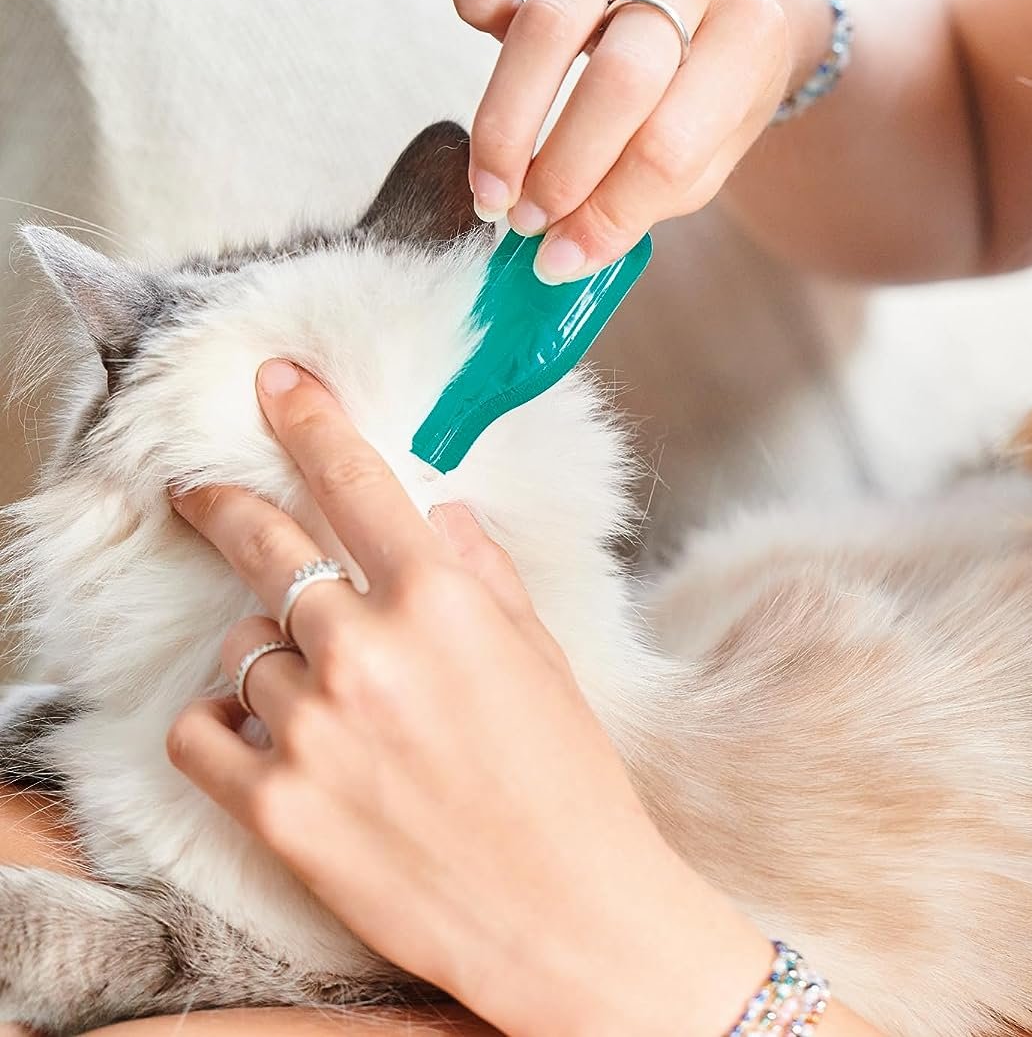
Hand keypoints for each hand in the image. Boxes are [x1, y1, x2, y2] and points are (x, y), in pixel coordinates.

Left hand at [166, 359, 768, 1036]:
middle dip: (225, 507)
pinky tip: (265, 733)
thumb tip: (444, 518)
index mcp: (441, 600)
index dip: (309, 421)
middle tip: (199, 495)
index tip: (277, 382)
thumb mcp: (541, 656)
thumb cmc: (567, 778)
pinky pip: (203, 729)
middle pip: (266, 548)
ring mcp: (313, 728)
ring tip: (320, 693)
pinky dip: (222, 721)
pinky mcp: (275, 806)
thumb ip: (484, 575)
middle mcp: (368, 649)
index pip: (355, 481)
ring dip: (269, 652)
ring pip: (243, 646)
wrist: (561, 913)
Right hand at [451, 0, 831, 283]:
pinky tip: (490, 41)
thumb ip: (646, 198)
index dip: (610, 211)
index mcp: (749, 30)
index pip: (671, 143)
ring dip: (507, 117)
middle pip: (618, 79)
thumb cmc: (716, 81)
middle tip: (524, 222)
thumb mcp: (714, 147)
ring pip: (549, 19)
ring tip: (492, 184)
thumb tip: (561, 252)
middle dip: (562, 169)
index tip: (562, 257)